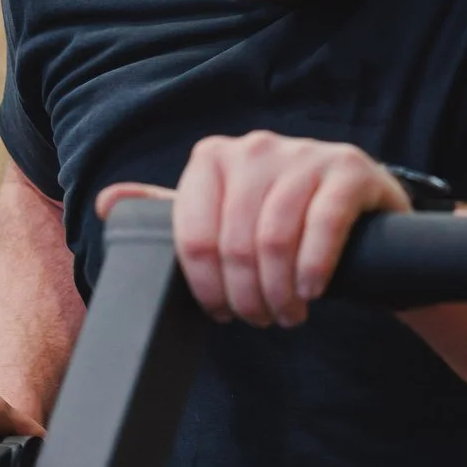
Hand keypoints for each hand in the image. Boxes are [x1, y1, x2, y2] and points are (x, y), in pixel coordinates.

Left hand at [96, 134, 409, 327]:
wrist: (360, 211)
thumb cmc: (280, 220)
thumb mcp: (222, 215)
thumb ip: (171, 213)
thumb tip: (106, 203)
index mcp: (214, 158)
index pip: (193, 235)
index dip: (205, 286)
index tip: (222, 312)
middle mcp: (256, 147)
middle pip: (234, 243)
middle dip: (246, 296)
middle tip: (259, 320)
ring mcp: (305, 154)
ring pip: (275, 238)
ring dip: (279, 292)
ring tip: (287, 314)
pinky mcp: (349, 170)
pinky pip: (323, 226)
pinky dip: (313, 269)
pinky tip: (313, 292)